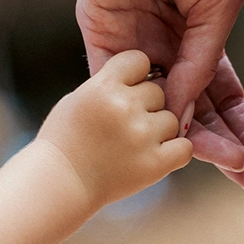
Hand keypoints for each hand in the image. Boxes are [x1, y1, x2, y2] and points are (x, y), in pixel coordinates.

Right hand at [37, 49, 194, 209]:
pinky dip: (174, 152)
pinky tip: (154, 155)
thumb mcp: (75, 101)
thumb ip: (107, 86)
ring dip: (159, 130)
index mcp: (101, 88)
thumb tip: (137, 79)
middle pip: (158, 91)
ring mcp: (142, 135)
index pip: (137, 60)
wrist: (58, 184)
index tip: (127, 88)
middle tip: (125, 124)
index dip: (135, 74)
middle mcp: (124, 106)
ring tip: (134, 144)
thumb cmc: (62, 142)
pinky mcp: (156, 162)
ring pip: (172, 119)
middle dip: (146, 105)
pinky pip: (185, 147)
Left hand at [78, 0, 243, 195]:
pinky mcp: (100, 28)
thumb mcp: (217, 3)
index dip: (243, 129)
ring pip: (157, 103)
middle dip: (222, 145)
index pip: (219, 95)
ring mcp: (132, 39)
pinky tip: (174, 128)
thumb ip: (205, 56)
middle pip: (190, 109)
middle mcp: (163, 43)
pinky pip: (118, 78)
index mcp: (197, 33)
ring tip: (224, 167)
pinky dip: (145, 103)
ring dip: (188, 136)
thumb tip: (190, 107)